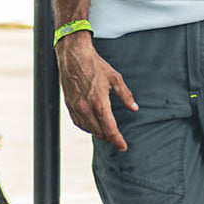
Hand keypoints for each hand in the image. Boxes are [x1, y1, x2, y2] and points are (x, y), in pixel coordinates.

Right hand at [54, 33, 136, 150]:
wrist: (74, 56)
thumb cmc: (96, 65)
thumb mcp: (115, 78)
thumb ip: (125, 95)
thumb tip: (134, 108)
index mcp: (99, 103)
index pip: (110, 129)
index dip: (117, 140)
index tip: (123, 147)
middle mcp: (86, 108)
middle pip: (99, 132)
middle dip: (109, 137)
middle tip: (116, 137)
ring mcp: (76, 108)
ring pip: (88, 129)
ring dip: (98, 133)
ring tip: (106, 132)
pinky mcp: (69, 106)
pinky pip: (78, 123)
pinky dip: (87, 127)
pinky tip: (92, 125)